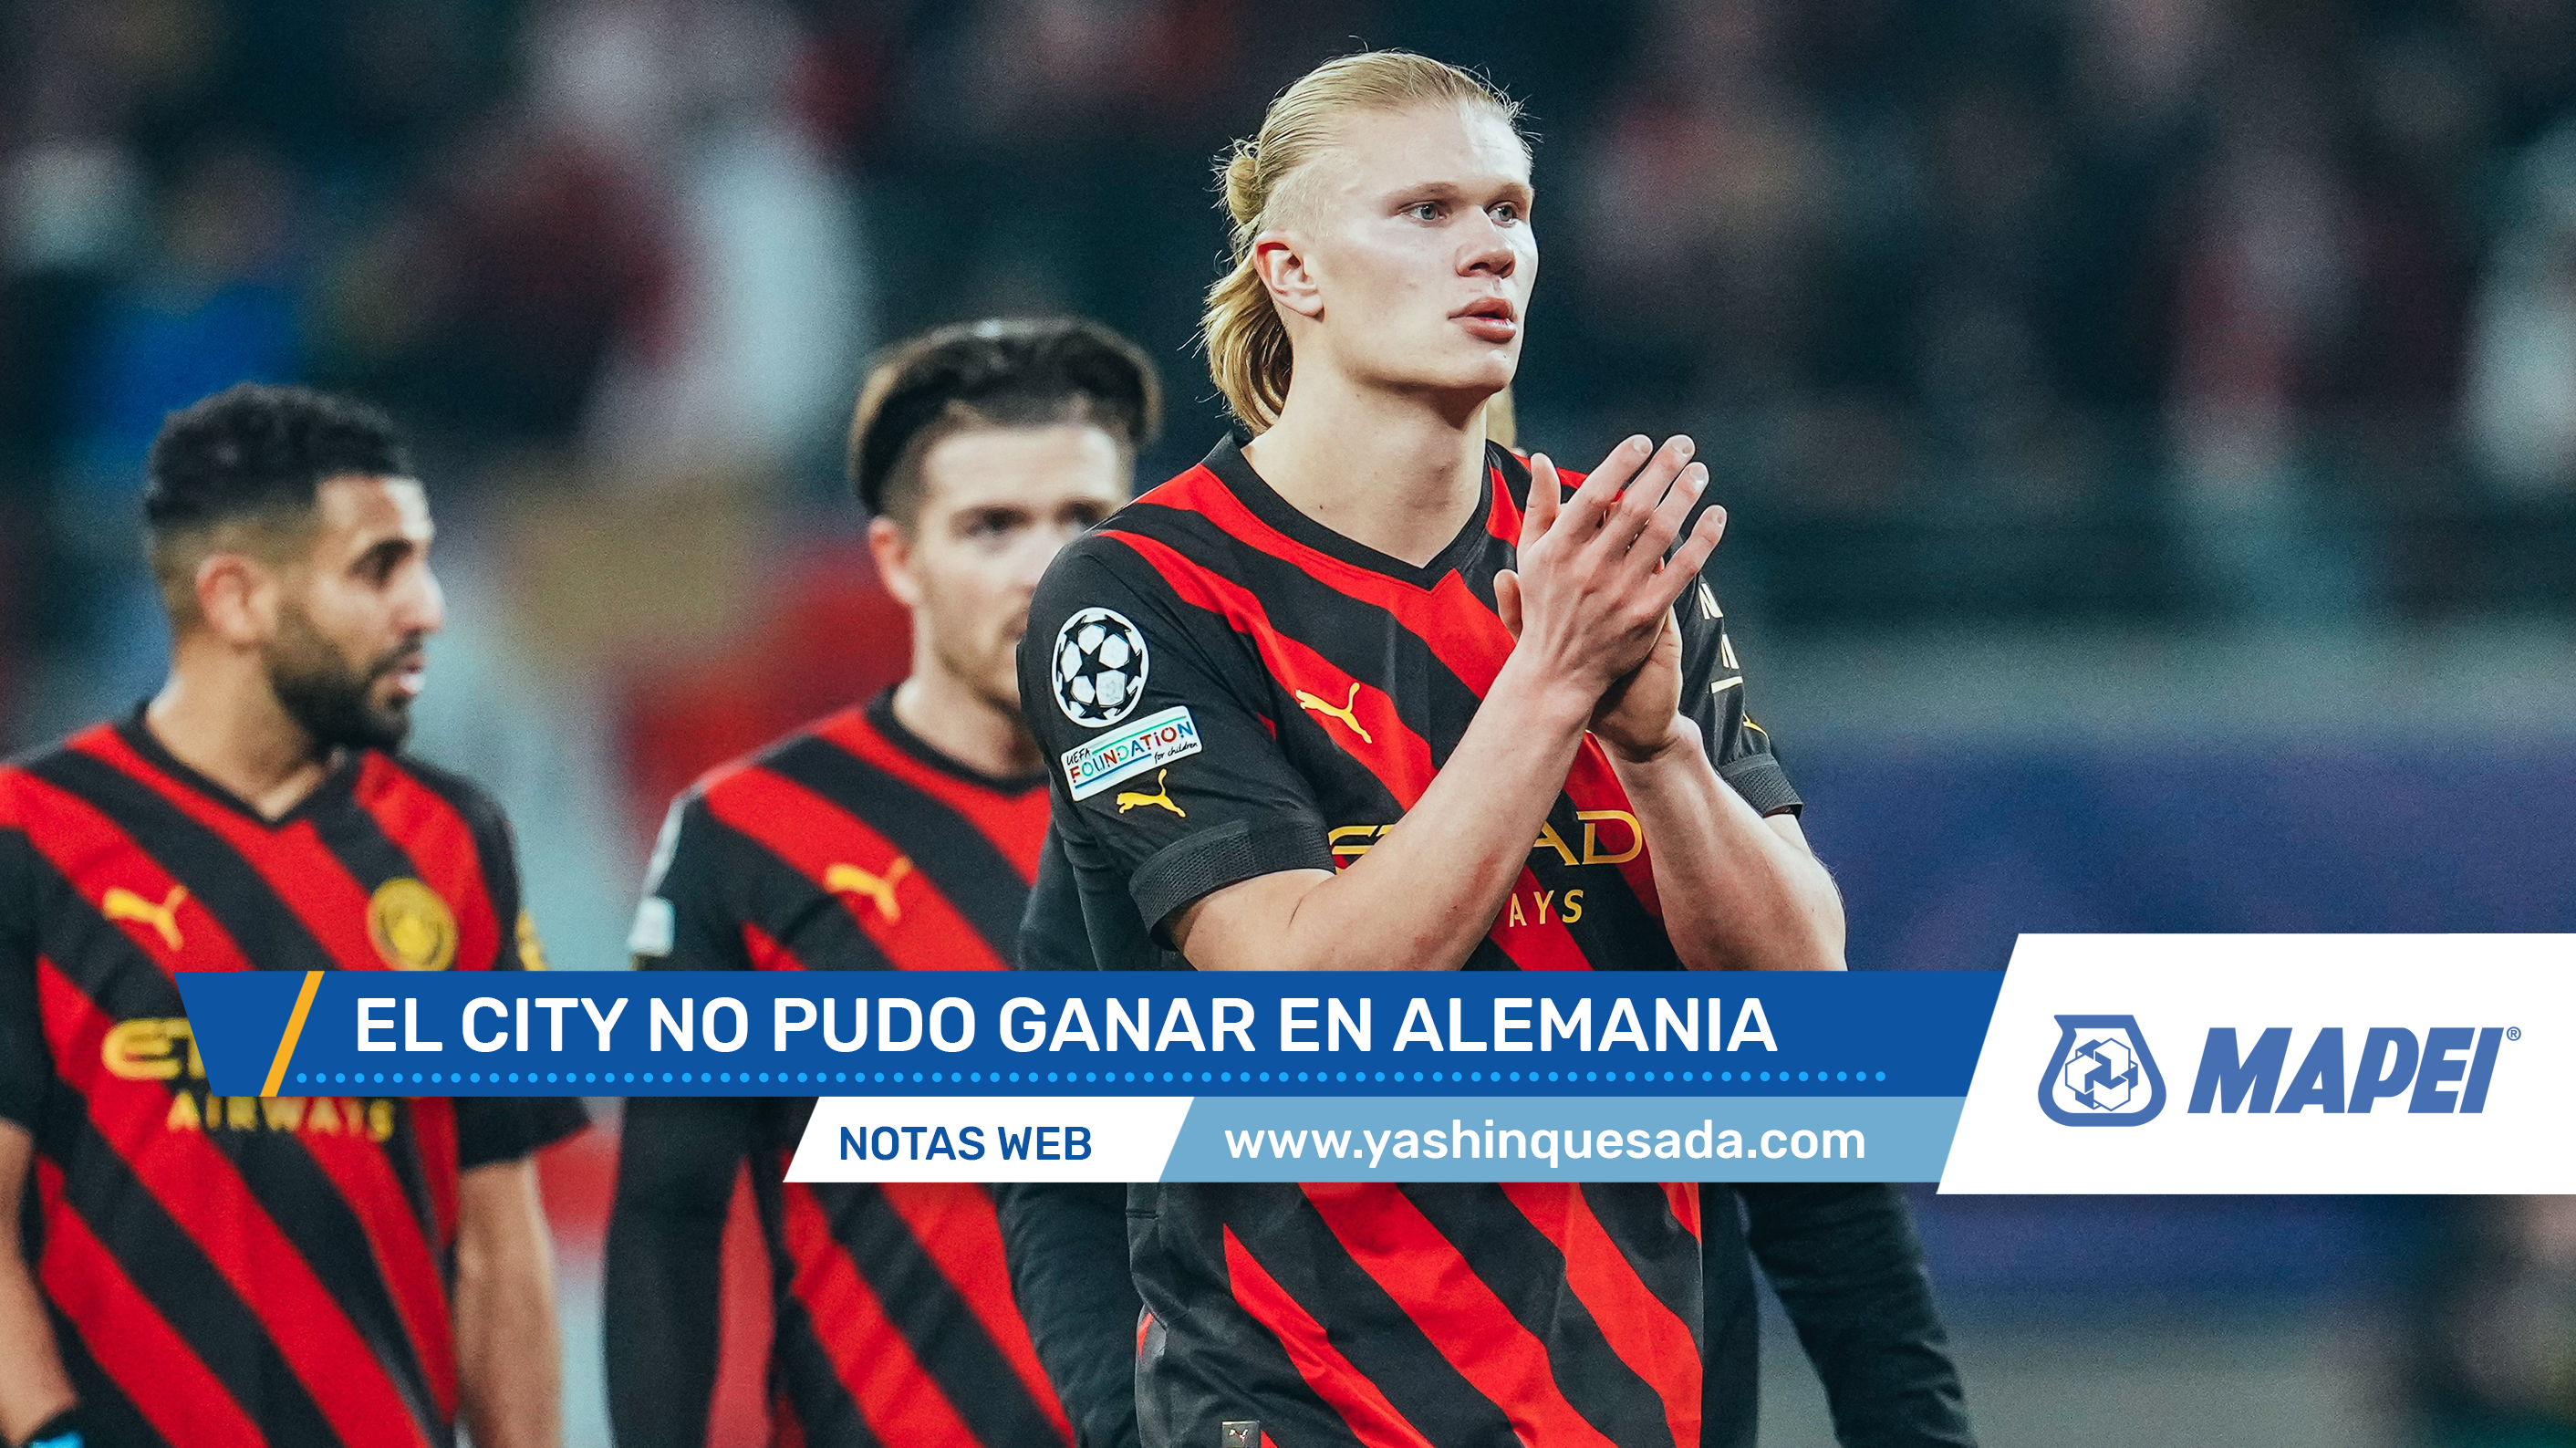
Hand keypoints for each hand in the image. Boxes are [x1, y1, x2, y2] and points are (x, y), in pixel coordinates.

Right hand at [1493, 435, 1723, 728]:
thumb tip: (1544, 459)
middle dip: (1662, 469)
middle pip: (1634, 506)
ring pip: (1662, 533)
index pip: (1595, 493)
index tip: (1643, 441)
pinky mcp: (1646, 615)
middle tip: (1683, 445)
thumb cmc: (1544, 605)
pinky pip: (1683, 570)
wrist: (1558, 673)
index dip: (1621, 462)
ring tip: (1699, 472)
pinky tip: (1716, 515)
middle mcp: (1589, 568)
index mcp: (1559, 549)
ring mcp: (1620, 592)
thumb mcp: (1530, 555)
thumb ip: (1539, 506)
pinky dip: (1703, 540)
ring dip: (1685, 496)